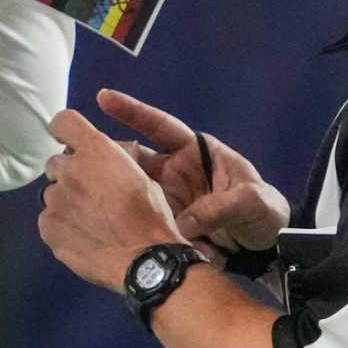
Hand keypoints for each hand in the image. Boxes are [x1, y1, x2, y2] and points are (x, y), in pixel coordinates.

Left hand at [38, 108, 184, 288]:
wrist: (144, 260)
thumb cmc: (150, 217)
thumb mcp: (142, 175)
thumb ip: (114, 161)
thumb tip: (105, 157)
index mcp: (96, 150)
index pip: (63, 122)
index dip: (64, 130)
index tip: (69, 140)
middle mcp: (70, 170)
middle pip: (55, 163)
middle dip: (69, 174)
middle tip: (91, 193)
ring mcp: (55, 199)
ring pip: (52, 193)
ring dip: (66, 201)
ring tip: (90, 220)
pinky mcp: (47, 226)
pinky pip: (48, 219)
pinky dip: (61, 225)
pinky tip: (83, 236)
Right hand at [97, 90, 288, 259]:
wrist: (267, 250)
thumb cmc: (265, 212)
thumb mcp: (255, 202)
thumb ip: (222, 207)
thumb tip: (184, 224)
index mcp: (197, 152)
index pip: (160, 126)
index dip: (133, 112)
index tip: (104, 98)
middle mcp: (175, 170)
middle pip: (135, 158)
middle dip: (109, 155)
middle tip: (79, 155)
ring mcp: (166, 196)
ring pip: (131, 187)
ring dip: (111, 188)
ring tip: (83, 188)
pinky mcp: (164, 221)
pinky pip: (140, 215)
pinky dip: (124, 217)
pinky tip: (101, 219)